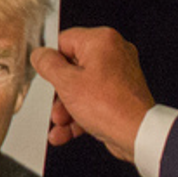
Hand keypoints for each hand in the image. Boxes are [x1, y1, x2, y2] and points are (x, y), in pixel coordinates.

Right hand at [30, 27, 154, 161]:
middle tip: (54, 105)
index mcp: (102, 41)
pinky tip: (65, 132)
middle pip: (73, 68)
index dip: (51, 60)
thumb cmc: (110, 107)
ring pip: (83, 88)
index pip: (65, 41)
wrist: (138, 135)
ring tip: (59, 124)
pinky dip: (81, 116)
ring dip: (67, 109)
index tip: (44, 75)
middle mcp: (114, 54)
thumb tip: (40, 55)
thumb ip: (48, 65)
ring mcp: (120, 76)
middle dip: (60, 93)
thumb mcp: (67, 83)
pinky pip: (95, 101)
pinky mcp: (122, 96)